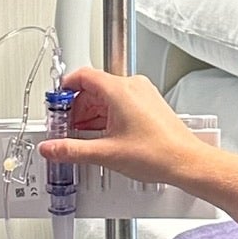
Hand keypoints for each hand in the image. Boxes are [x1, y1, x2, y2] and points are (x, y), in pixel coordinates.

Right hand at [37, 66, 203, 189]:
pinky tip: (103, 137)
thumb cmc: (158, 153)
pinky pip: (120, 103)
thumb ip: (71, 150)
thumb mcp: (105, 153)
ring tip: (84, 138)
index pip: (82, 76)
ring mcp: (143, 94)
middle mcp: (132, 86)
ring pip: (106, 96)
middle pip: (93, 87)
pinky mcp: (149, 104)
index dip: (64, 89)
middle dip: (77, 109)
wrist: (186, 162)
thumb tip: (51, 148)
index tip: (57, 105)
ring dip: (91, 115)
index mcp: (119, 90)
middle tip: (67, 128)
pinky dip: (107, 116)